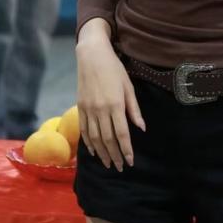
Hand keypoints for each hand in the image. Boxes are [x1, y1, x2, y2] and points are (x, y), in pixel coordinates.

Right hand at [76, 31, 145, 170]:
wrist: (91, 56)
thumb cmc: (114, 68)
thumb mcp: (128, 86)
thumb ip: (134, 109)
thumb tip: (141, 128)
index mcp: (115, 104)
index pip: (122, 133)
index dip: (126, 149)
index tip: (130, 162)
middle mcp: (101, 110)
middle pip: (108, 139)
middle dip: (114, 155)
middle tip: (120, 167)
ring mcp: (89, 109)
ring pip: (95, 138)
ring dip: (102, 153)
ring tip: (108, 163)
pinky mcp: (80, 107)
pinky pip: (84, 129)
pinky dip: (89, 143)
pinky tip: (94, 151)